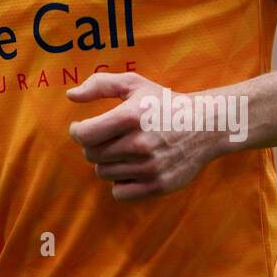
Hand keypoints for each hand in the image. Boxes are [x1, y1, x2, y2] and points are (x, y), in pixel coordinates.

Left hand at [66, 71, 218, 200]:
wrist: (205, 126)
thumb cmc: (164, 103)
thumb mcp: (134, 84)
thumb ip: (99, 85)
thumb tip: (70, 96)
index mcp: (130, 117)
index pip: (84, 135)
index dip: (77, 131)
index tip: (81, 128)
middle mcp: (139, 144)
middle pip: (92, 155)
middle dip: (93, 146)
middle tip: (107, 138)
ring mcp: (149, 167)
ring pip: (103, 173)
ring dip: (107, 162)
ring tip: (124, 150)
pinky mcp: (158, 185)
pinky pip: (119, 192)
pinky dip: (120, 182)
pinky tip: (131, 168)